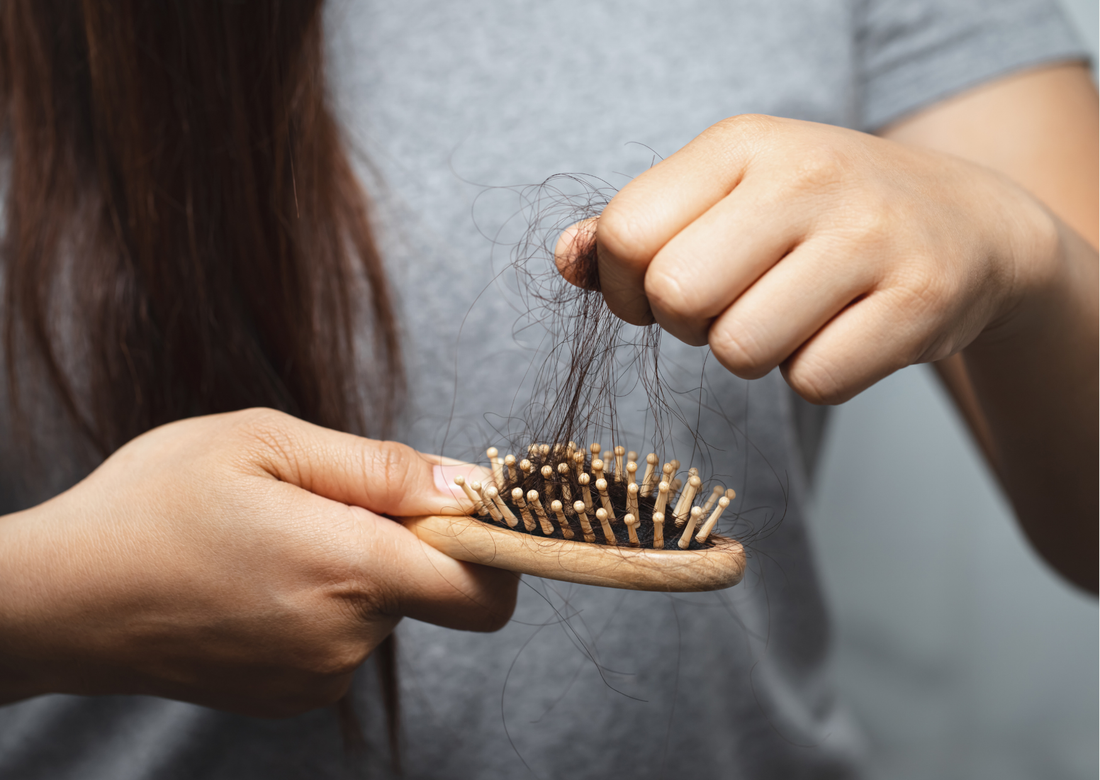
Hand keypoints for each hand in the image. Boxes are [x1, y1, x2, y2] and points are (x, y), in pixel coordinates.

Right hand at [0, 409, 515, 715]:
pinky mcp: (291, 697)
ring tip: (271, 539)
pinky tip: (258, 579)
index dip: (495, 544)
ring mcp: (317, 678)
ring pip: (382, 608)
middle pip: (431, 586)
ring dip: (353, 568)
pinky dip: (323, 603)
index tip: (463, 508)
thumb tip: (469, 485)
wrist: (57, 600)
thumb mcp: (266, 443)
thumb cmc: (153, 504)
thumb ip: (381, 467)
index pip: (485, 586)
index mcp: (349, 569)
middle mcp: (345, 639)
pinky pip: (344, 637)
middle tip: (318, 502)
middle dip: (400, 539)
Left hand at [557, 114, 1059, 403]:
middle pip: (676, 296)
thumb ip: (637, 228)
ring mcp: (869, 235)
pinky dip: (817, 375)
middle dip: (689, 325)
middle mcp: (805, 175)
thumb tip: (565, 260)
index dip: (626, 288)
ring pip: (740, 351)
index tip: (662, 292)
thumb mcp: (729, 196)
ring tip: (793, 314)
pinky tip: (844, 332)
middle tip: (731, 307)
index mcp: (741, 144)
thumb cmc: (820, 217)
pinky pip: (814, 382)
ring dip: (753, 354)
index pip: (626, 234)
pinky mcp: (920, 299)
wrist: (968, 224)